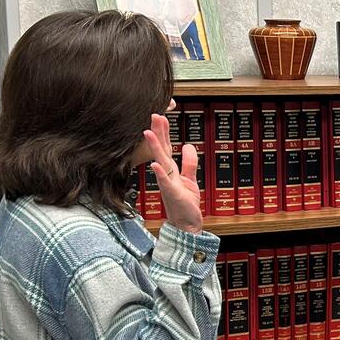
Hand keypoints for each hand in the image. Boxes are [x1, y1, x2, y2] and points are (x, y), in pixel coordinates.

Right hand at [143, 113, 202, 233]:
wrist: (185, 225)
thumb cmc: (184, 203)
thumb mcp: (190, 179)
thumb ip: (189, 162)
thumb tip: (187, 145)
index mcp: (171, 170)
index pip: (166, 147)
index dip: (164, 132)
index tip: (161, 116)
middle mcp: (167, 175)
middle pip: (162, 150)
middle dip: (158, 133)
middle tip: (155, 115)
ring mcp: (168, 183)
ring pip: (161, 162)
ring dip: (155, 148)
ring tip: (149, 133)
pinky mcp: (173, 194)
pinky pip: (166, 182)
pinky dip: (161, 173)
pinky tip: (155, 164)